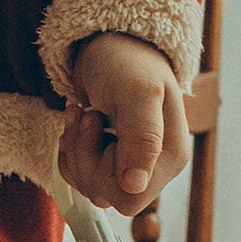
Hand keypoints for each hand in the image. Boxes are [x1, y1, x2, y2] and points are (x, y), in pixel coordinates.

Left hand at [60, 33, 190, 216]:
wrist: (112, 43)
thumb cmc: (127, 61)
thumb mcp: (137, 93)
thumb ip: (142, 138)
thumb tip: (135, 185)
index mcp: (170, 157)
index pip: (130, 198)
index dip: (105, 172)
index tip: (103, 130)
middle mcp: (154, 168)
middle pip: (106, 195)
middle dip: (85, 157)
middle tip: (88, 116)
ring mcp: (132, 166)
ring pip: (90, 187)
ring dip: (75, 150)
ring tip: (82, 114)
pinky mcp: (111, 161)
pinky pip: (80, 177)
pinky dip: (70, 151)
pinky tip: (77, 123)